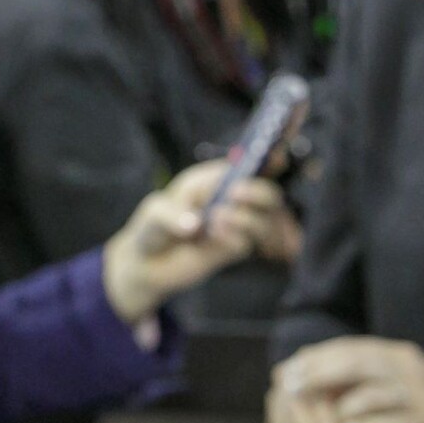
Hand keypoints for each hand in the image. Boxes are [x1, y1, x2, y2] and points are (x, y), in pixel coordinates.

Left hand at [103, 164, 298, 324]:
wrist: (146, 264)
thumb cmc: (151, 227)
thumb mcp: (154, 212)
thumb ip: (172, 215)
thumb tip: (196, 224)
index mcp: (212, 179)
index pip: (247, 165)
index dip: (266, 158)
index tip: (277, 158)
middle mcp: (228, 201)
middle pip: (266, 194)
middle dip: (258, 193)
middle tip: (235, 194)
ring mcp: (232, 227)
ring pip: (263, 221)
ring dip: (245, 219)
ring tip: (216, 218)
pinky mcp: (229, 250)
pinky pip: (245, 244)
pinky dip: (233, 238)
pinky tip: (211, 236)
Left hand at [268, 337, 423, 422]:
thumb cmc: (405, 407)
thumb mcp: (378, 386)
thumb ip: (338, 380)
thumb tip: (280, 373)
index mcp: (396, 355)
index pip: (351, 350)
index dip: (316, 361)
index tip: (286, 374)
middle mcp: (412, 369)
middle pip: (362, 365)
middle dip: (322, 376)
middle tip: (293, 390)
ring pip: (379, 394)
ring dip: (345, 407)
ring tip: (321, 419)